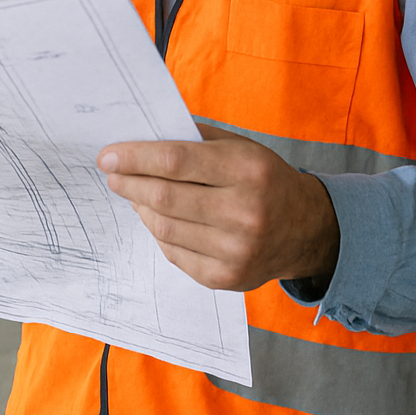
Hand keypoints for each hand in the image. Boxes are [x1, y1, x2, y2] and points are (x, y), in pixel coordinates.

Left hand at [98, 123, 339, 292]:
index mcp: (247, 170)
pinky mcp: (227, 279)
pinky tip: (155, 216)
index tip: (108, 155)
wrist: (306, 229)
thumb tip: (142, 135)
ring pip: (164, 227)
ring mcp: (236, 251)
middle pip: (165, 197)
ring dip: (140, 206)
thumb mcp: (240, 146)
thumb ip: (195, 139)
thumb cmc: (264, 178)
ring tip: (132, 191)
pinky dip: (158, 232)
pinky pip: (174, 253)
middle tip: (111, 173)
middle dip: (129, 182)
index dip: (135, 157)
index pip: (175, 161)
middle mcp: (245, 213)